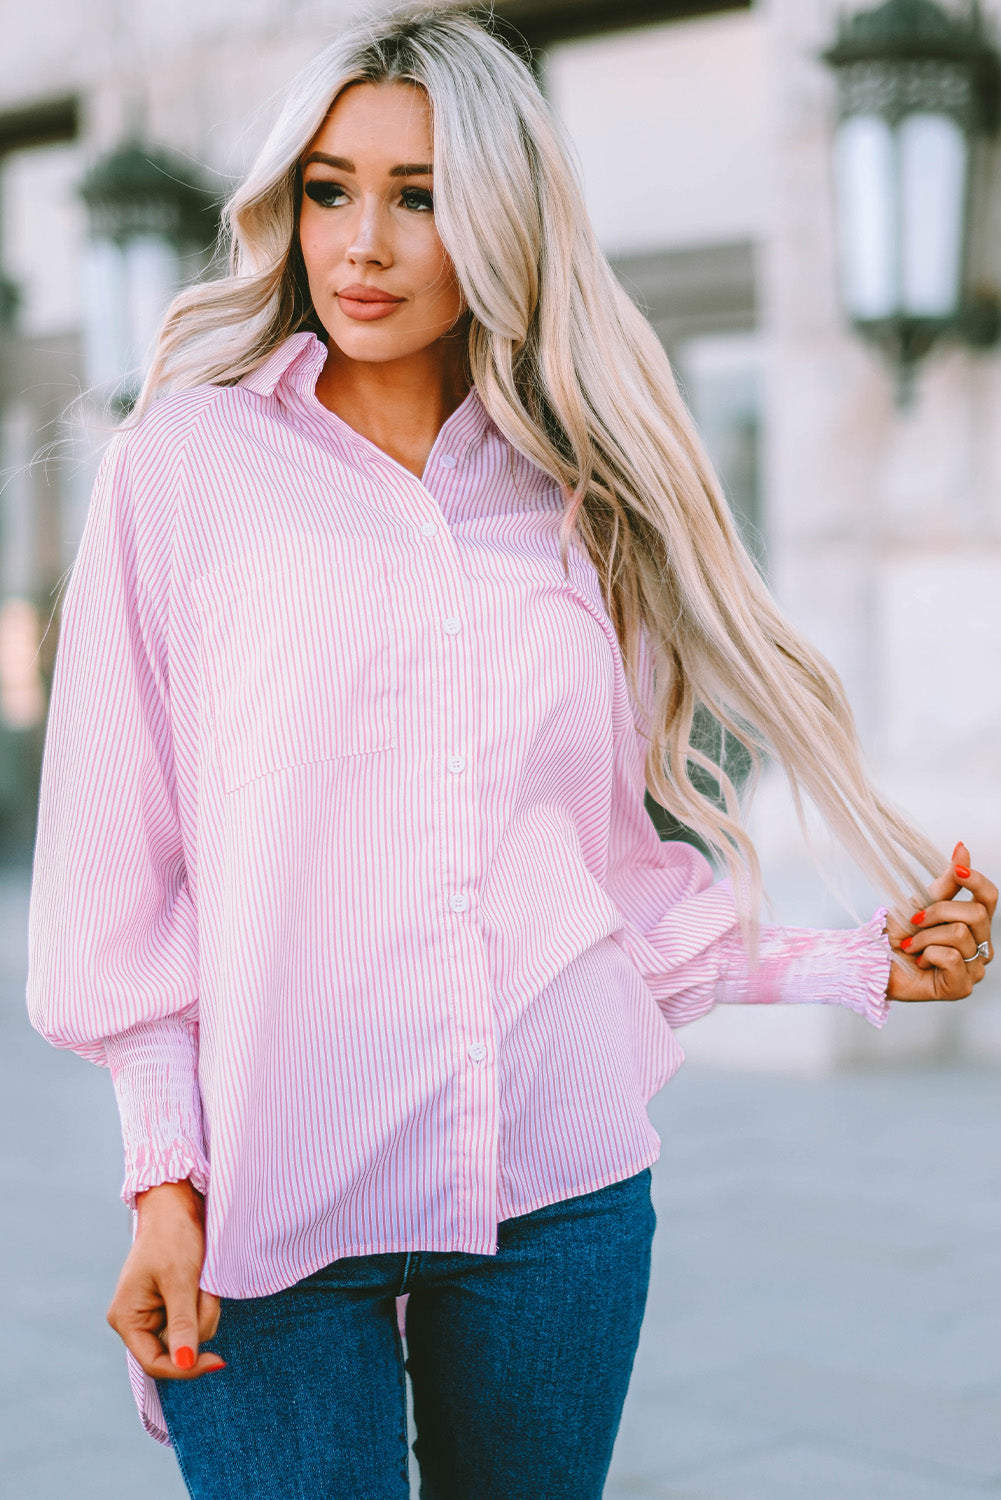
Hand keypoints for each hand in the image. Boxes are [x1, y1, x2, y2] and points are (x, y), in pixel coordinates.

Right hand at [106, 1179, 224, 1379]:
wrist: (177, 1204)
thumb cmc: (172, 1236)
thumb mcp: (180, 1280)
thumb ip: (182, 1323)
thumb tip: (184, 1364)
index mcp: (127, 1319)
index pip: (155, 1363)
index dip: (185, 1368)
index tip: (217, 1361)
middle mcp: (136, 1321)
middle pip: (177, 1349)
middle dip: (198, 1322)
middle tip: (205, 1290)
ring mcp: (154, 1313)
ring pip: (191, 1334)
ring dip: (204, 1309)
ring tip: (202, 1279)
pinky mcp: (171, 1304)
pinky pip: (194, 1318)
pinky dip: (204, 1303)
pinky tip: (202, 1281)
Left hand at [887, 842, 995, 1002]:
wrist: (874, 961)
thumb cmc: (898, 936)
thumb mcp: (922, 902)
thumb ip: (947, 881)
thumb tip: (962, 849)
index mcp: (974, 925)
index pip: (990, 897)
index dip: (977, 881)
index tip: (958, 871)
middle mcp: (980, 946)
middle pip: (977, 913)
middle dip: (937, 912)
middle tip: (915, 921)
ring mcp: (974, 969)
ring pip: (960, 934)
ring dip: (925, 937)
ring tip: (911, 946)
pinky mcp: (962, 987)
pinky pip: (952, 958)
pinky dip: (928, 955)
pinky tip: (920, 962)